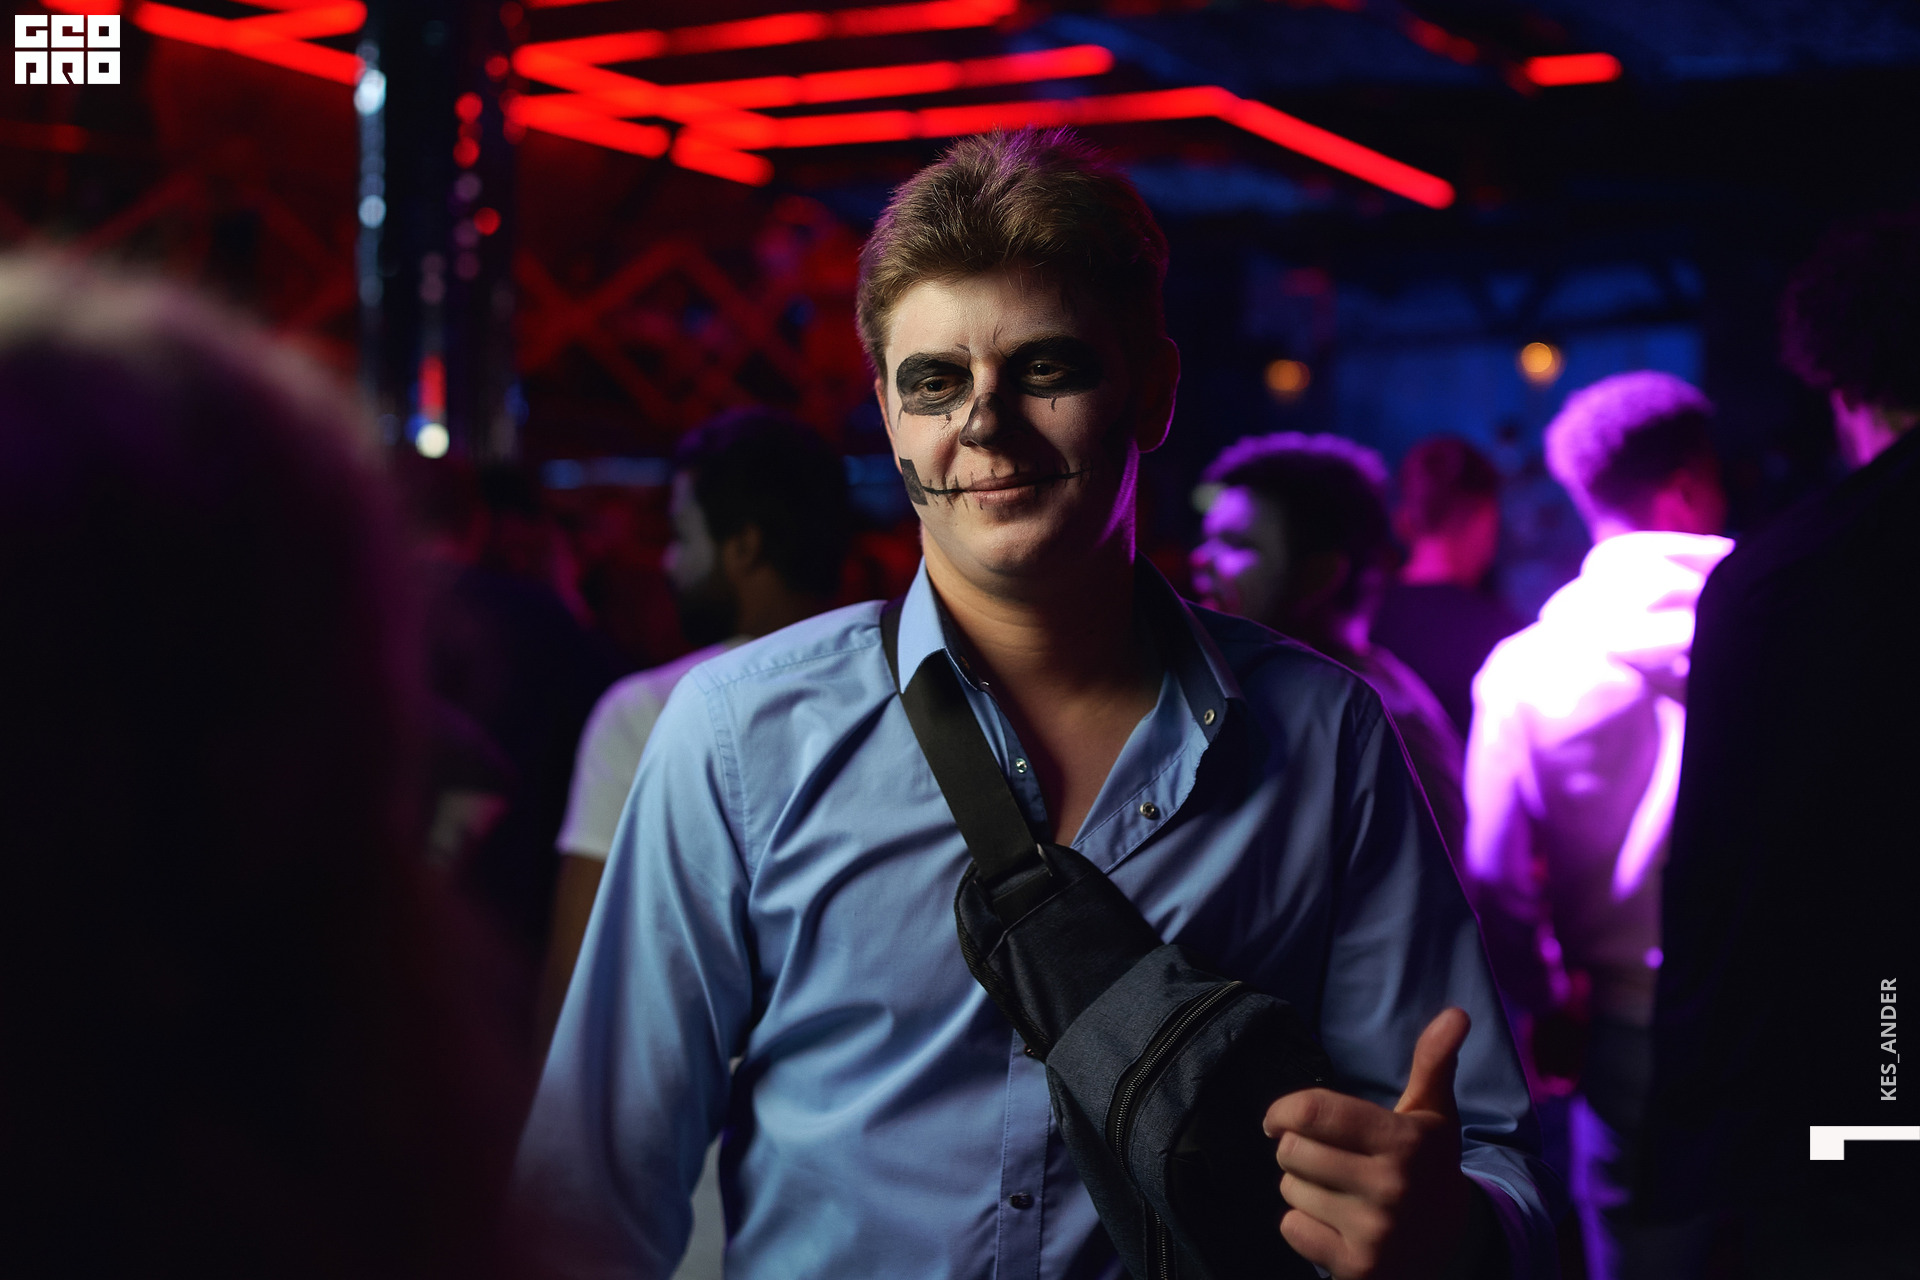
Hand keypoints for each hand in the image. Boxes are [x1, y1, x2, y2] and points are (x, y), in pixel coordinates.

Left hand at [1263, 1008, 1479, 1279]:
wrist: (1454, 1247)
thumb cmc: (1428, 1167)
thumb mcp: (1433, 1114)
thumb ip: (1434, 1061)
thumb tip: (1456, 1013)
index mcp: (1405, 1141)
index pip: (1311, 1112)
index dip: (1282, 1111)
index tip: (1280, 1119)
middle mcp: (1392, 1186)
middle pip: (1292, 1152)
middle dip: (1298, 1152)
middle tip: (1326, 1161)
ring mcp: (1377, 1232)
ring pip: (1290, 1191)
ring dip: (1302, 1190)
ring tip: (1337, 1193)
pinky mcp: (1360, 1268)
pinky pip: (1292, 1229)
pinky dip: (1303, 1227)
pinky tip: (1336, 1226)